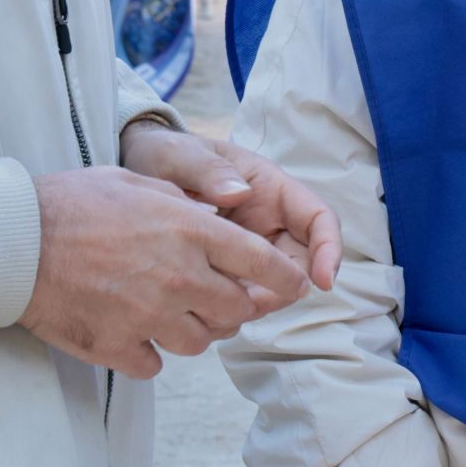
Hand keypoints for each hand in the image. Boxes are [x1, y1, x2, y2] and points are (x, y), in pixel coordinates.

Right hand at [21, 166, 310, 377]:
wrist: (12, 241)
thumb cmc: (75, 202)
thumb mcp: (143, 182)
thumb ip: (191, 202)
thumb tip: (225, 210)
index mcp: (193, 232)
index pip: (265, 264)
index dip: (287, 279)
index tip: (295, 285)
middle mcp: (180, 276)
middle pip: (238, 310)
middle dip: (235, 305)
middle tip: (218, 297)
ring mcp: (148, 315)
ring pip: (201, 342)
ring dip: (195, 330)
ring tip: (172, 313)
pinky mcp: (115, 345)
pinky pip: (155, 365)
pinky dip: (151, 353)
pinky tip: (136, 333)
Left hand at [119, 123, 341, 292]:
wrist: (136, 170)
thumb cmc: (165, 154)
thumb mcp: (181, 155)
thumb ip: (209, 170)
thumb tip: (241, 194)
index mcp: (271, 188)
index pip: (319, 219)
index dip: (329, 249)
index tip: (323, 281)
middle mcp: (270, 220)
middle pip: (300, 261)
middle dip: (285, 288)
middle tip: (250, 305)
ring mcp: (250, 246)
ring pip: (272, 284)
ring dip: (256, 303)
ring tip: (216, 310)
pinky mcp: (227, 267)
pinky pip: (241, 293)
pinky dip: (229, 308)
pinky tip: (201, 312)